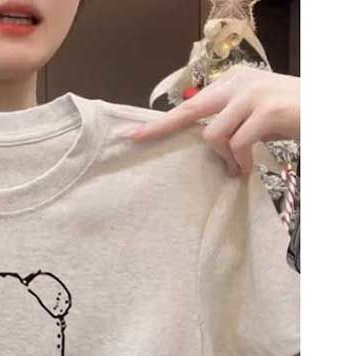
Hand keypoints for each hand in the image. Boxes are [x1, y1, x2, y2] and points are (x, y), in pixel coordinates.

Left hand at [122, 65, 299, 175]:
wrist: (325, 109)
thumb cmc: (288, 116)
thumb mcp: (252, 115)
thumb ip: (226, 121)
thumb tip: (200, 141)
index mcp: (232, 82)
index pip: (190, 103)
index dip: (162, 122)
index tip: (134, 134)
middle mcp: (239, 83)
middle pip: (190, 110)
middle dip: (162, 129)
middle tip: (138, 141)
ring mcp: (253, 95)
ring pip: (213, 134)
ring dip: (223, 157)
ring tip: (237, 166)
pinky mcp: (267, 111)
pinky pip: (237, 144)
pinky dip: (239, 161)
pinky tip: (246, 169)